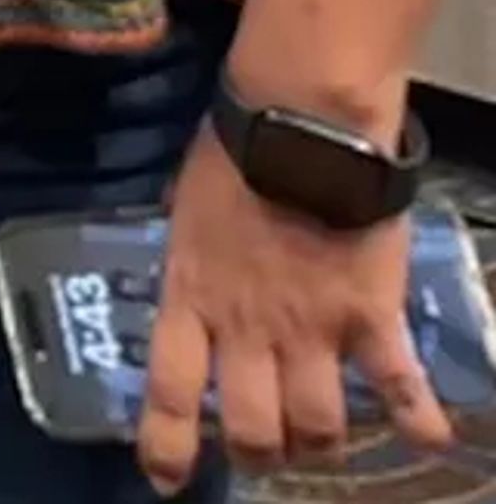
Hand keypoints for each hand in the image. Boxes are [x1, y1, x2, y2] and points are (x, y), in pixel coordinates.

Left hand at [139, 120, 452, 489]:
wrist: (301, 127)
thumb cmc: (231, 160)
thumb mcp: (185, 218)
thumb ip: (193, 269)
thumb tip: (195, 292)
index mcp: (191, 298)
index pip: (171, 389)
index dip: (168, 445)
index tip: (168, 483)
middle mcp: (248, 329)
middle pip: (253, 426)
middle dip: (258, 454)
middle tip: (265, 452)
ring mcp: (313, 329)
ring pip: (318, 425)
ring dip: (322, 444)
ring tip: (324, 441)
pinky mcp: (370, 317)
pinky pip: (398, 385)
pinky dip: (416, 419)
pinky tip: (426, 438)